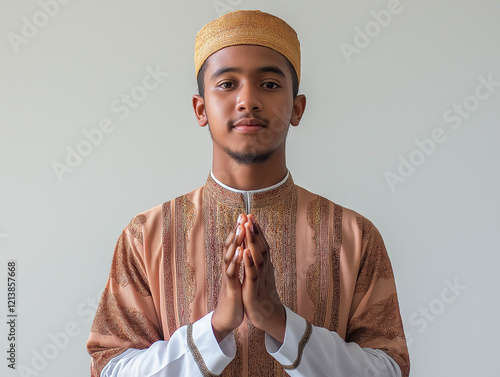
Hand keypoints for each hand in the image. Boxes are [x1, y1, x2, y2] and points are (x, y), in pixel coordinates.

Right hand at [211, 214, 245, 341]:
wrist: (226, 319)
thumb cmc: (234, 298)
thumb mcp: (238, 278)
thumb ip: (239, 265)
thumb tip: (242, 250)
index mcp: (232, 266)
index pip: (234, 245)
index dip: (238, 231)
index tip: (244, 216)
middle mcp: (228, 269)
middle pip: (230, 246)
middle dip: (236, 231)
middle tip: (241, 216)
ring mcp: (228, 278)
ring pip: (229, 257)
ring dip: (235, 242)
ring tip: (240, 228)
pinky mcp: (230, 289)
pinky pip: (232, 273)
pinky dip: (236, 262)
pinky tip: (240, 252)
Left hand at [241, 215, 285, 342]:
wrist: (268, 319)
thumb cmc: (262, 296)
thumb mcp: (260, 276)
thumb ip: (259, 263)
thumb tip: (259, 250)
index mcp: (264, 266)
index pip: (261, 244)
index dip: (256, 230)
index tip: (251, 216)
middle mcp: (264, 270)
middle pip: (260, 247)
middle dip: (254, 231)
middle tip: (248, 215)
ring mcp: (260, 280)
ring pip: (257, 258)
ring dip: (252, 242)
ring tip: (247, 227)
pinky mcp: (254, 291)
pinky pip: (252, 274)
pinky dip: (249, 262)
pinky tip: (245, 251)